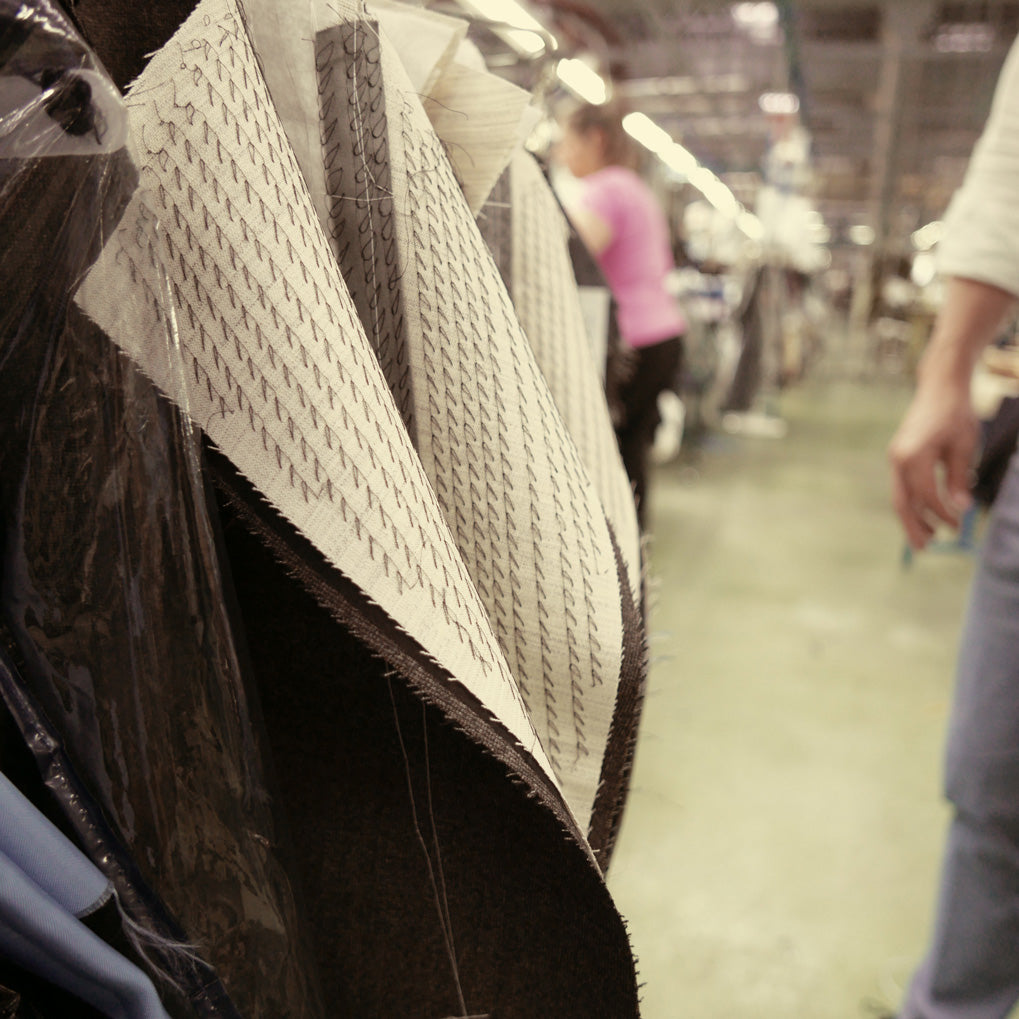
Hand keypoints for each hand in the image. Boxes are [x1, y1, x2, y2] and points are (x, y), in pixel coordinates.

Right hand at [888, 373, 977, 549]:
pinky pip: (902, 486)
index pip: (927, 495)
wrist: (940, 387)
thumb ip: (958, 478)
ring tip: (926, 537)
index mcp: (914, 456)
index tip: (958, 526)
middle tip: (925, 549)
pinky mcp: (898, 456)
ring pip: (899, 496)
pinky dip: (912, 502)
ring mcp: (895, 458)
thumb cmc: (955, 414)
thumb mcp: (964, 447)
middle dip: (913, 527)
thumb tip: (960, 507)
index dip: (942, 514)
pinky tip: (924, 513)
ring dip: (911, 518)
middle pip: (902, 502)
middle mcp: (898, 459)